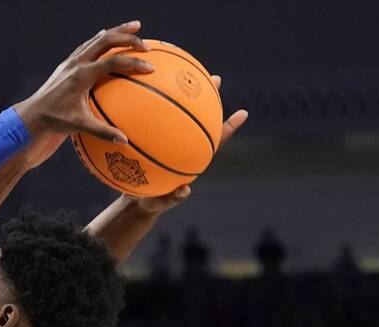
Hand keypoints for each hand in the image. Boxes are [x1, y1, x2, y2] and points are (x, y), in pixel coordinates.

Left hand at [14, 21, 152, 146]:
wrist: (31, 115)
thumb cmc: (55, 121)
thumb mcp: (79, 126)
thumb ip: (103, 132)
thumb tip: (124, 141)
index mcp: (81, 76)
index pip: (112, 62)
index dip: (133, 63)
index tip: (150, 67)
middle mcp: (76, 64)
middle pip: (106, 41)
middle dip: (127, 37)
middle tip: (146, 43)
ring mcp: (71, 62)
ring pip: (97, 40)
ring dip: (116, 32)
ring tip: (134, 28)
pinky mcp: (67, 64)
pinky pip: (88, 46)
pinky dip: (101, 41)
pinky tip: (109, 39)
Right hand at [132, 76, 249, 213]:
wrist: (134, 199)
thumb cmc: (150, 201)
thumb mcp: (160, 203)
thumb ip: (172, 199)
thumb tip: (186, 192)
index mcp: (192, 157)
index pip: (214, 140)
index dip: (228, 128)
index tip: (244, 113)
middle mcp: (184, 144)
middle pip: (201, 117)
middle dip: (209, 98)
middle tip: (216, 79)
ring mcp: (168, 139)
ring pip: (178, 112)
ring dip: (183, 93)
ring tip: (184, 71)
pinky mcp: (151, 138)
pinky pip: (152, 119)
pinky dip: (150, 106)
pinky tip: (141, 90)